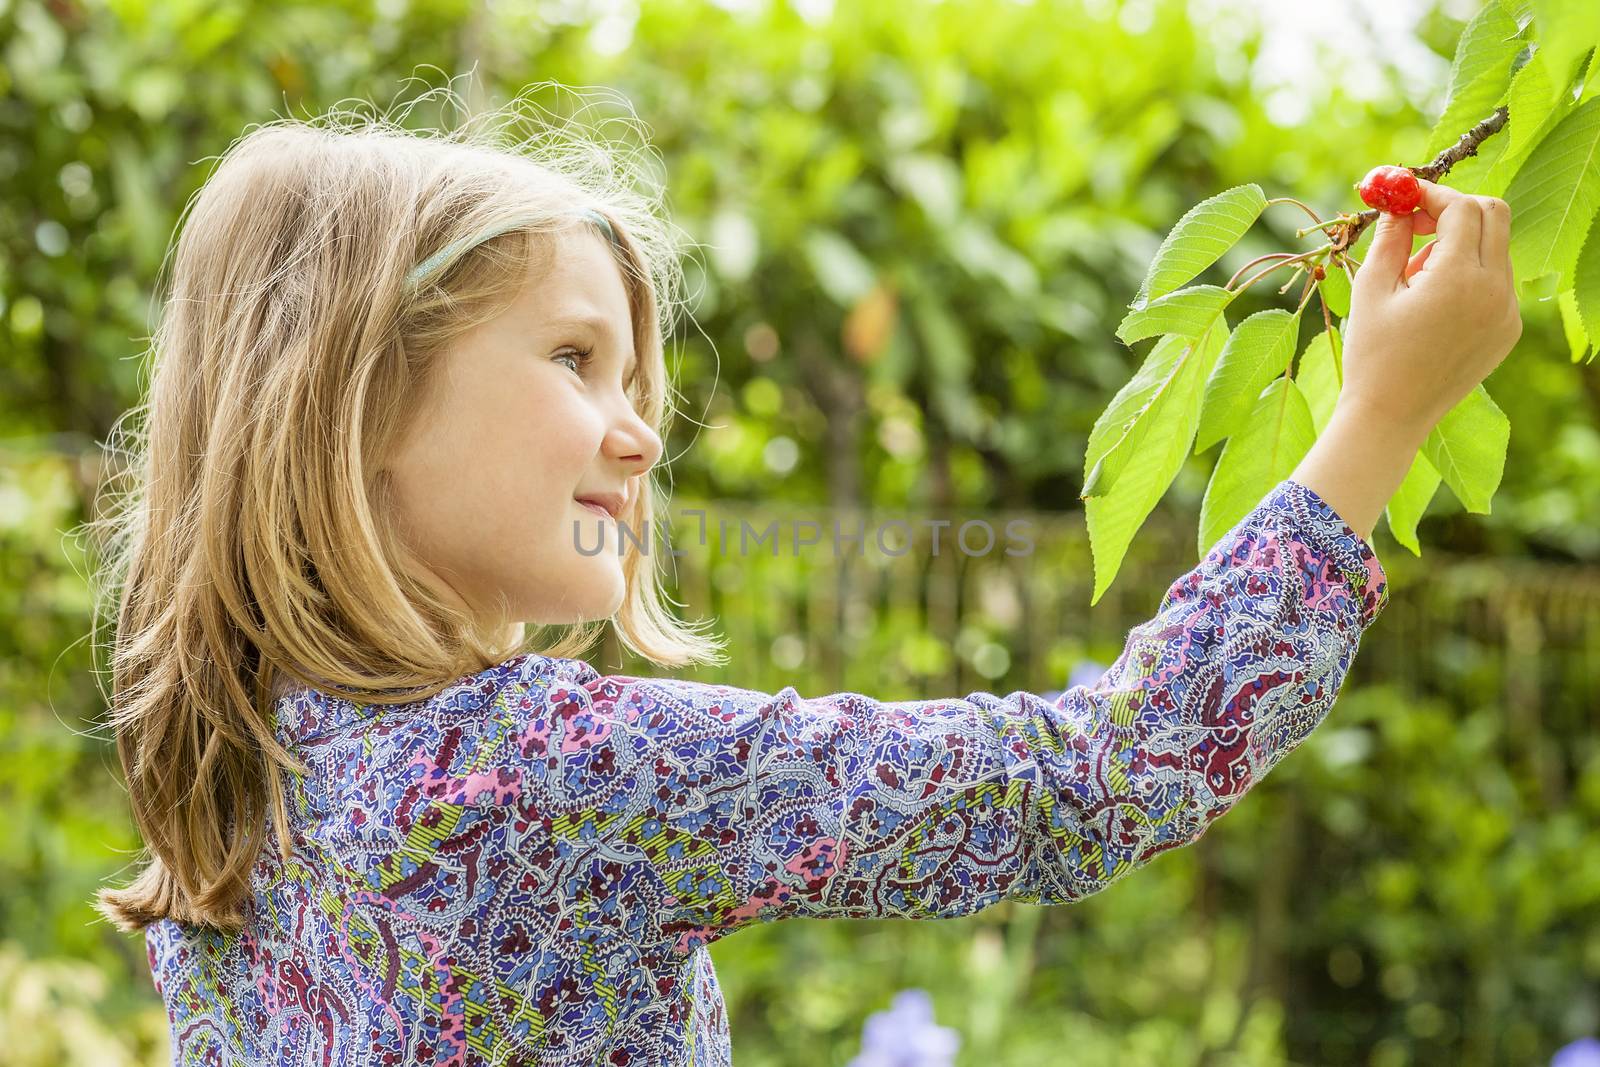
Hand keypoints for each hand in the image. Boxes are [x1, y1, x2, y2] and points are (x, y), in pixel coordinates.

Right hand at [1337, 177, 1521, 435]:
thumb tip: (1398, 201)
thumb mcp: (1371, 289)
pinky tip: (1432, 305)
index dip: (1431, 194)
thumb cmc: (1371, 355)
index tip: (1403, 196)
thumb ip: (1390, 237)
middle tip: (1416, 223)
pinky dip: (1468, 275)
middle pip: (1494, 215)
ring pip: (1495, 248)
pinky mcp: (1508, 329)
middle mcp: (1494, 290)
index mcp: (1457, 278)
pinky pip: (1496, 282)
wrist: (1390, 417)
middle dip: (1455, 209)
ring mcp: (1507, 311)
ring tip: (1415, 278)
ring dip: (1458, 245)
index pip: (1461, 208)